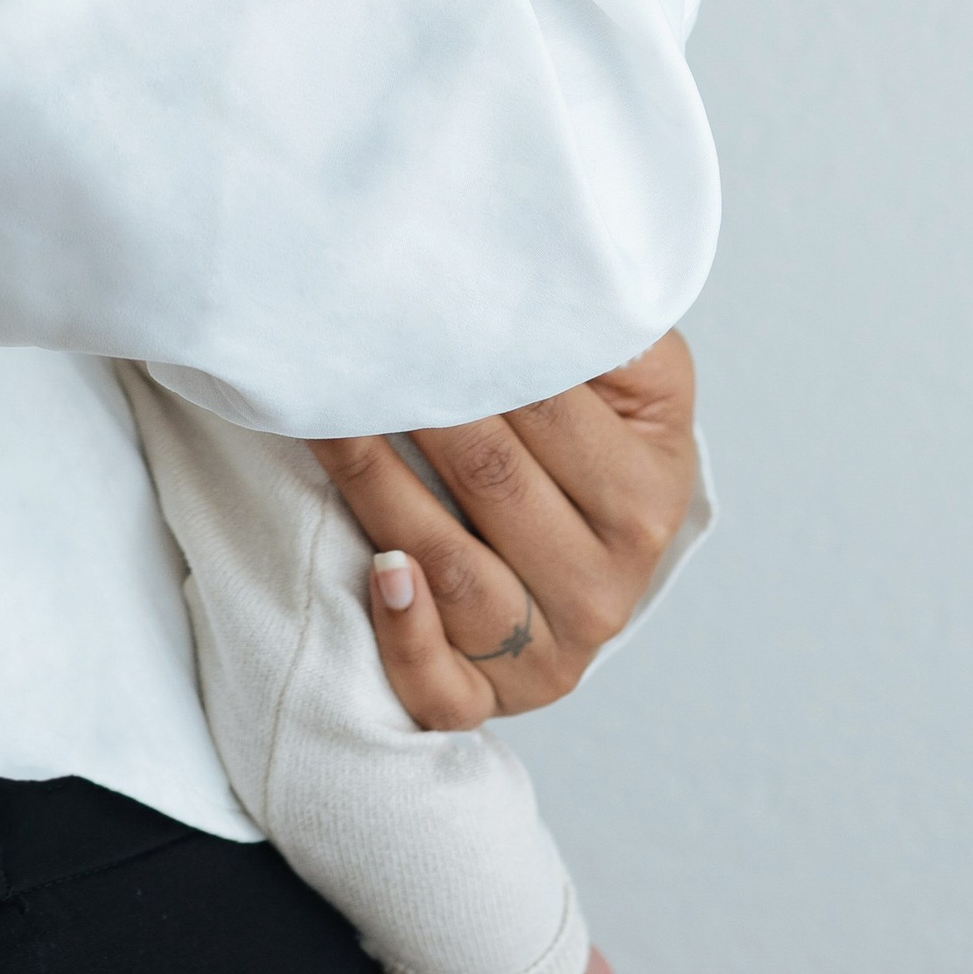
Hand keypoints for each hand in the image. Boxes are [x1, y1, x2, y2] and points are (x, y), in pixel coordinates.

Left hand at [309, 332, 697, 724]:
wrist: (605, 547)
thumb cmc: (602, 444)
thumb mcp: (637, 383)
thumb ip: (603, 334)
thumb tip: (539, 271)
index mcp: (646, 499)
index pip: (544, 407)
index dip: (470, 347)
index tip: (407, 302)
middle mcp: (606, 587)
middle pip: (489, 478)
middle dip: (412, 401)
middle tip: (350, 341)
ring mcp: (549, 654)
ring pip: (451, 568)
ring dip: (376, 485)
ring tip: (326, 417)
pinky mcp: (491, 701)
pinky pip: (441, 687)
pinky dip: (404, 632)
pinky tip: (378, 569)